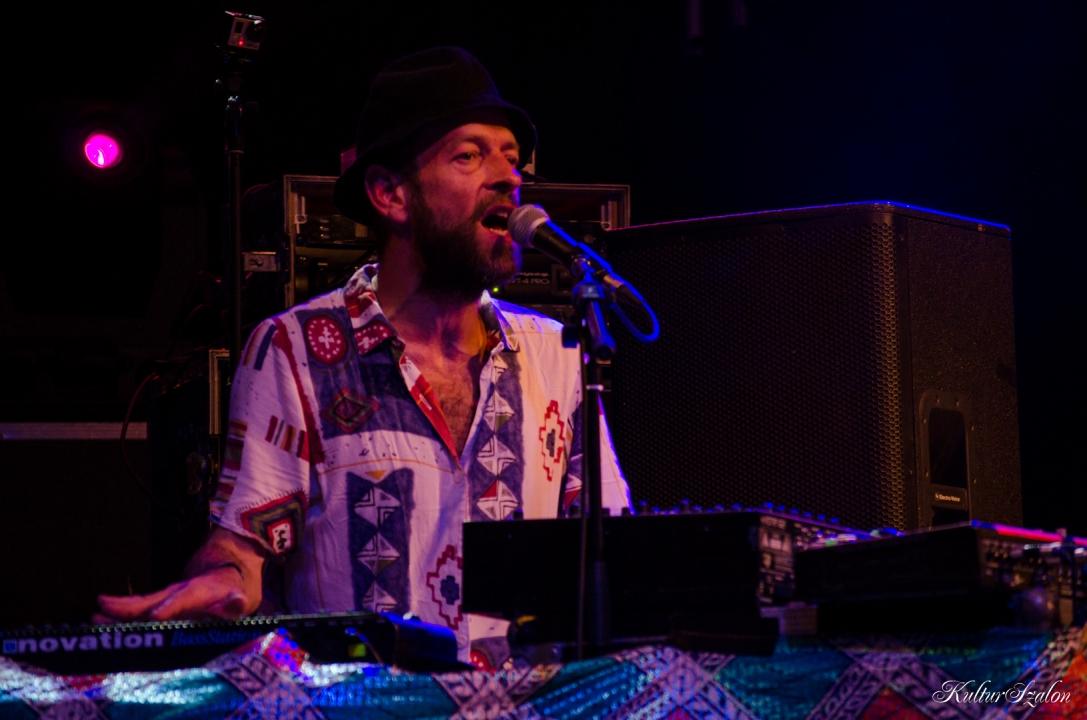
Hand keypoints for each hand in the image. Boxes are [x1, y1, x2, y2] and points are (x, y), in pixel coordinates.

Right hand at [96, 565, 249, 622]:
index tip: (155, 615)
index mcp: (200, 592)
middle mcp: (179, 593)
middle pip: (153, 600)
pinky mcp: (160, 603)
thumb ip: (236, 602)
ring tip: (96, 616)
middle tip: (104, 609)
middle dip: (130, 608)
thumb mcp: (241, 597)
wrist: (224, 571)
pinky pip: (139, 609)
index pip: (185, 599)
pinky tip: (99, 619)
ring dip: (119, 611)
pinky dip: (121, 615)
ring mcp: (167, 597)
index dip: (170, 607)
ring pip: (141, 604)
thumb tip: (237, 600)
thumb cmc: (233, 590)